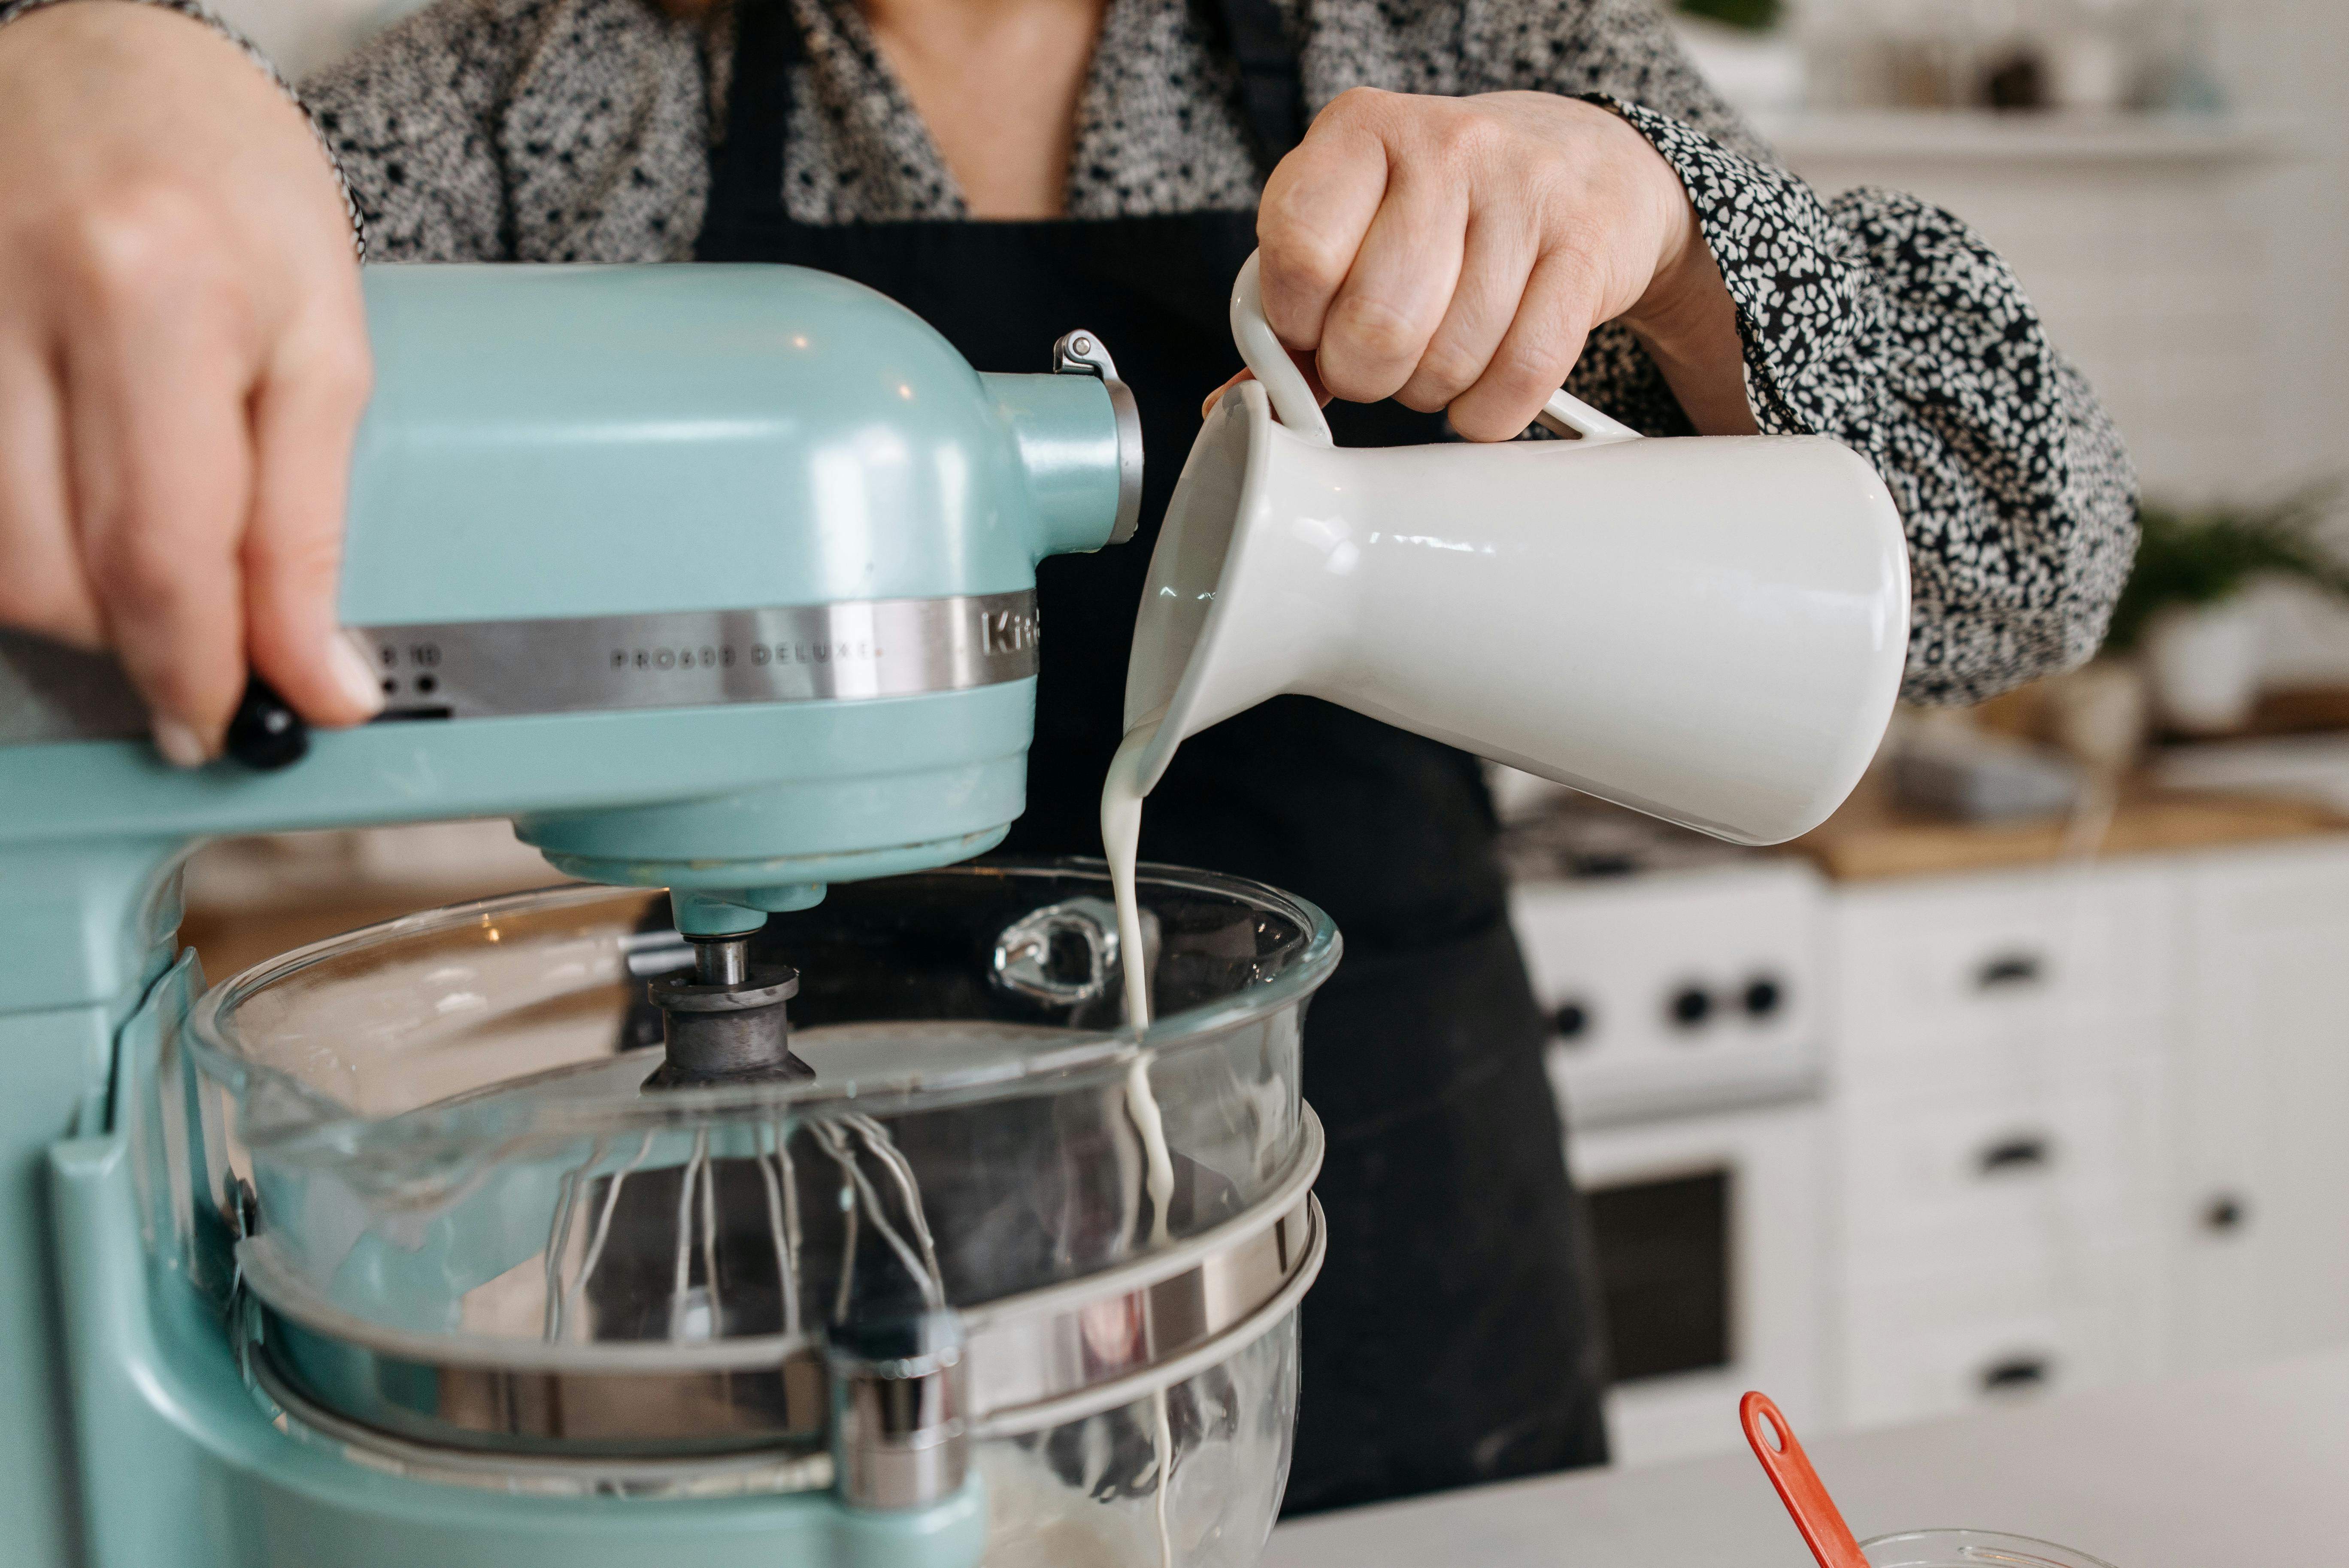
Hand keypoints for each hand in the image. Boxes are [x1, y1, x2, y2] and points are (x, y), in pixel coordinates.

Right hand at [0, 0, 379, 765]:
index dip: (199, 670)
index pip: (165, 554)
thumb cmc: (232, 183)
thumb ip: (312, 526)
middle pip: (60, 574)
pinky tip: (72, 518)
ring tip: (144, 566)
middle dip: (138, 644)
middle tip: (198, 653)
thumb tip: (322, 678)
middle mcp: (23, 306)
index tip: (229, 725)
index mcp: (154, 297)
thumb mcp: (325, 345)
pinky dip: (18, 542)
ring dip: (74, 601)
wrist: (109, 62)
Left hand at [1248, 88, 1755, 440]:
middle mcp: (1445, 146)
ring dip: (1430, 391)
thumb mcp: (1358, 219)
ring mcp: (1525, 192)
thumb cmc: (1449, 203)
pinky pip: (1521, 376)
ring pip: (1448, 362)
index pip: (1297, 251)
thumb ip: (1295, 302)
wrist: (1589, 166)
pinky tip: (1482, 385)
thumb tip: (1237, 405)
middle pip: (1374, 324)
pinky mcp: (1587, 249)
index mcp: (1360, 130)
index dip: (1297, 321)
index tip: (1313, 329)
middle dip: (1365, 372)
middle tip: (1379, 358)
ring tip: (1438, 353)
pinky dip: (1488, 412)